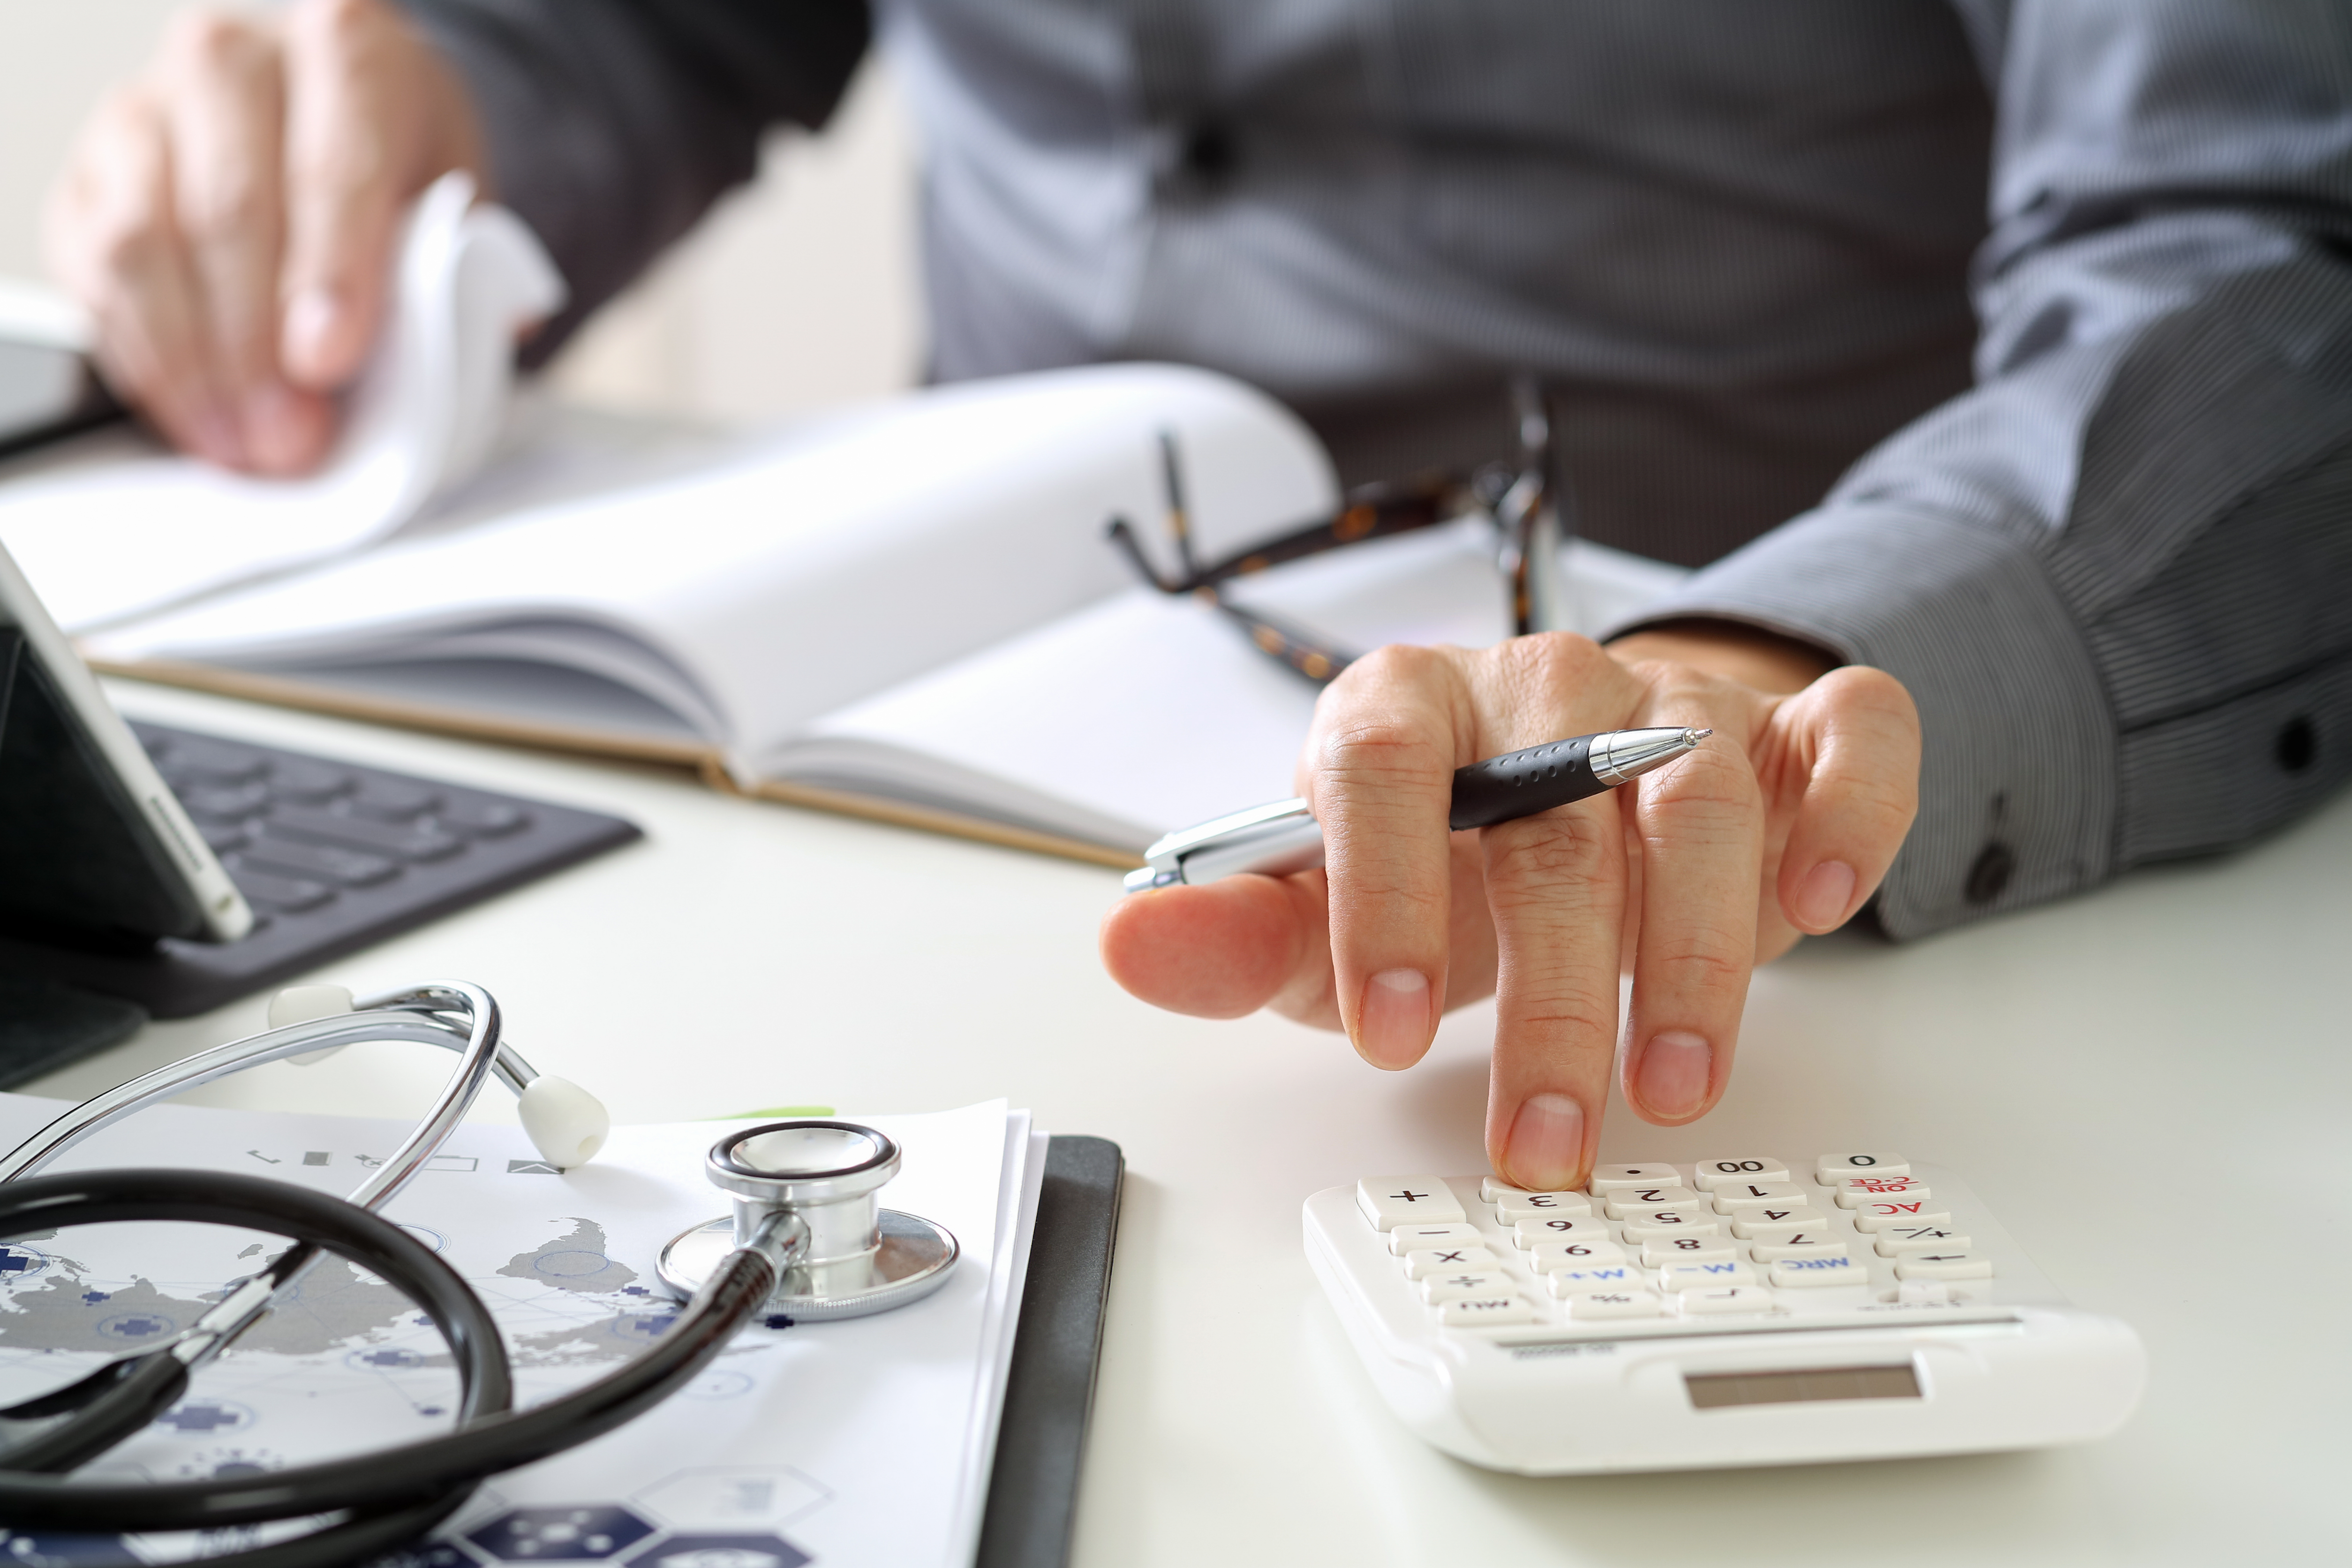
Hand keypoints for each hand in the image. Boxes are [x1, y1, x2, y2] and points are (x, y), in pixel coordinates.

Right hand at [42, 0, 488, 473]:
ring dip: (193, 365)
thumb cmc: (399, 168)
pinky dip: (144, 359)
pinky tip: (197, 415)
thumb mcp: (457, 202)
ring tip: (244, 445)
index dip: (329, 273)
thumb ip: (453, 271)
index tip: (327, 363)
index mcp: (346, 51)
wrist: (335, 125)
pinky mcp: (87, 174)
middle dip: (257, 346)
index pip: (333, 164)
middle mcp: (231, 60)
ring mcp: (145, 110)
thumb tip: (441, 357)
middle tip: (290, 438)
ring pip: (142, 242)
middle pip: (227, 209)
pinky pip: (92, 272)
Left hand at [1099, 623, 1918, 1190]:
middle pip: (1555, 820)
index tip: (1384, 1036)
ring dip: (1696, 953)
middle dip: (1553, 997)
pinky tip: (1816, 910)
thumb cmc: (1447, 867)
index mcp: (1408, 706)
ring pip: (1700, 791)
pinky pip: (1851, 732)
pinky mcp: (1793, 722)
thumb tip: (1129, 942)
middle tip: (1545, 1134)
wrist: (1578, 794)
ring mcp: (1676, 697)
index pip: (1380, 762)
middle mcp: (1543, 687)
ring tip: (1674, 1084)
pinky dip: (1846, 812)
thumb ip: (1236, 936)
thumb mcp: (1327, 915)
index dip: (1380, 893)